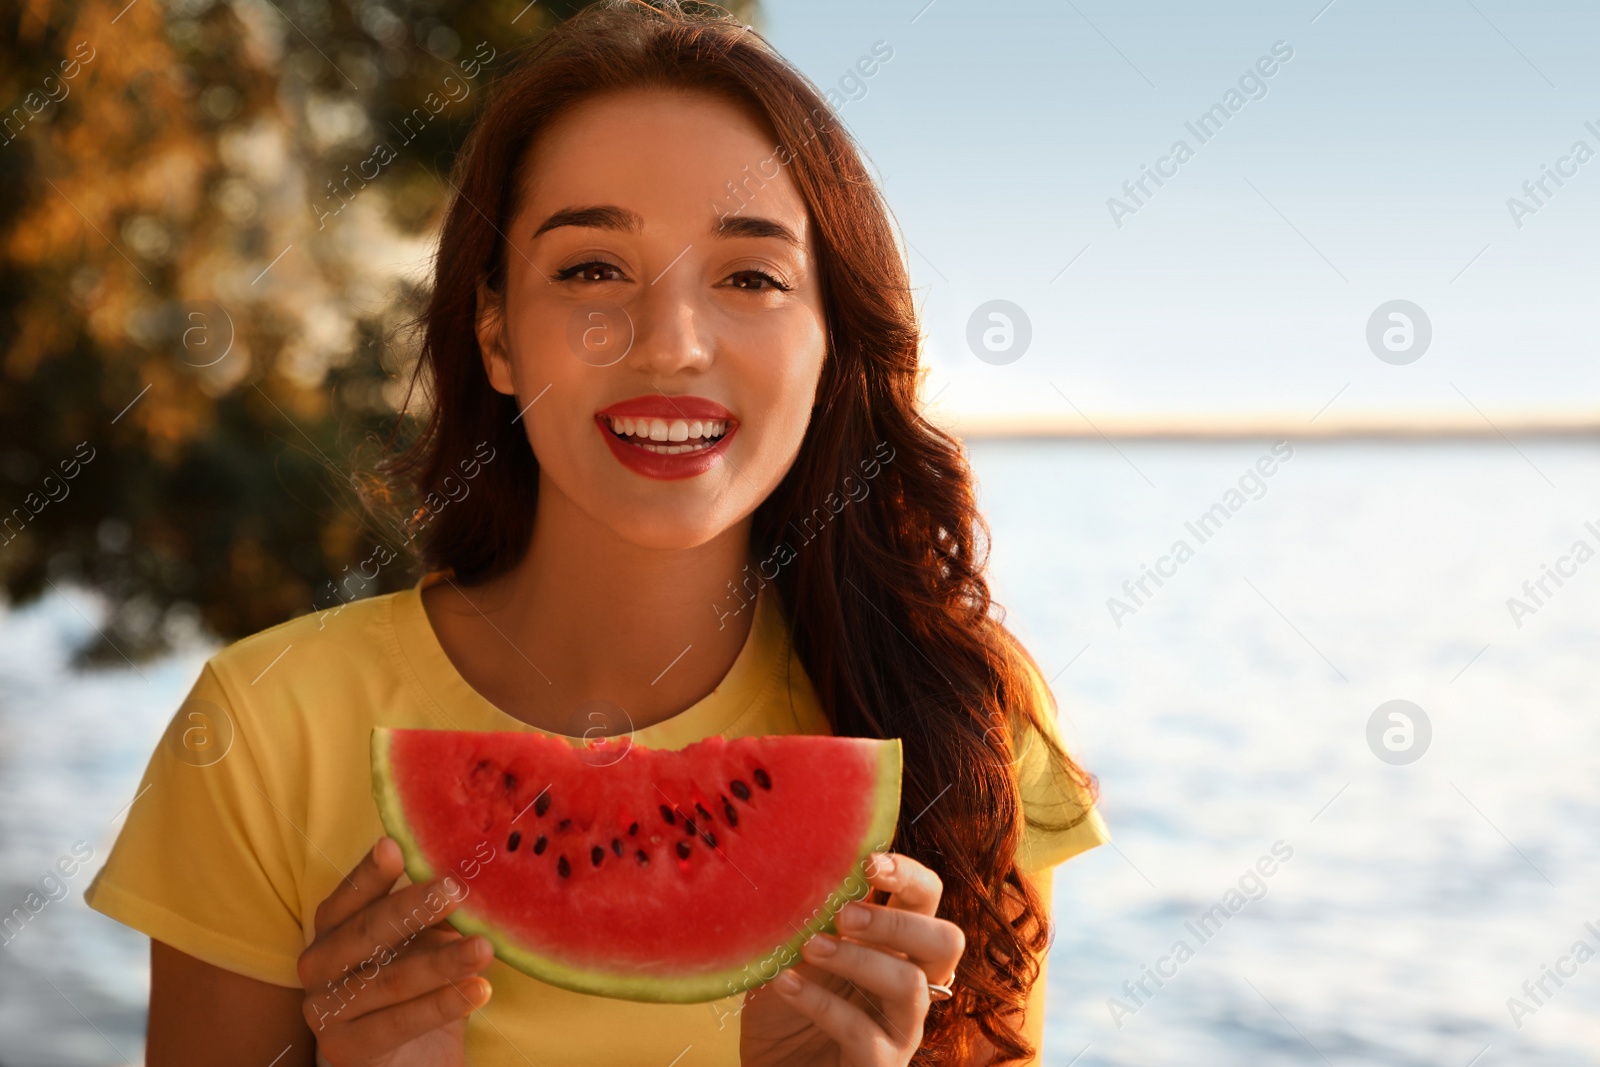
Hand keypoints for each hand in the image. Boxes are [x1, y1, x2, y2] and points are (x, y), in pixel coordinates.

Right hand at [296, 837, 493, 1066]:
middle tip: (455, 891)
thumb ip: (434, 916)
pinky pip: (397, 1023)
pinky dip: (442, 1005)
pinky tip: (479, 990)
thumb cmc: (419, 987)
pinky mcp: (343, 1048)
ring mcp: (323, 1009)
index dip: (370, 874)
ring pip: (389, 980)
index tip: (395, 847)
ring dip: (442, 963)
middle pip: (366, 932)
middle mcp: (318, 965)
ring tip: (484, 948)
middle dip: (413, 910)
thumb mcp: (426, 943)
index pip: (348, 897)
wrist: (413, 1061)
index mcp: (333, 928)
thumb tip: (473, 878)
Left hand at [740, 852, 965, 1066]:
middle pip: (946, 941)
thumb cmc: (785, 1013)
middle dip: (897, 921)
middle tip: (845, 914)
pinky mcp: (881, 1065)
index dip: (908, 875)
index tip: (869, 863)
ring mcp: (900, 1028)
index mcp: (894, 945)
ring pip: (911, 984)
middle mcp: (909, 983)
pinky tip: (784, 985)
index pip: (926, 898)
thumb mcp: (791, 956)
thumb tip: (807, 875)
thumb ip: (810, 922)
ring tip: (810, 948)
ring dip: (858, 959)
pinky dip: (821, 1003)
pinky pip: (863, 1031)